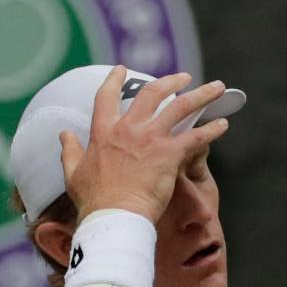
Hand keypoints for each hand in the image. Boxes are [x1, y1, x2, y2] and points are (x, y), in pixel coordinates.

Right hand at [60, 66, 229, 223]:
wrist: (116, 216)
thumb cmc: (94, 201)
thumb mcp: (73, 173)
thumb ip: (70, 151)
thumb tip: (64, 134)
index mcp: (104, 133)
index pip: (106, 97)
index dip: (114, 80)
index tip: (121, 69)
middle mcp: (129, 129)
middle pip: (152, 94)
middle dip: (170, 81)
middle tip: (183, 77)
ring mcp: (151, 139)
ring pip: (181, 107)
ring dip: (201, 95)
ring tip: (216, 88)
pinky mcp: (170, 154)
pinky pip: (197, 136)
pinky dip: (212, 130)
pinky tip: (223, 124)